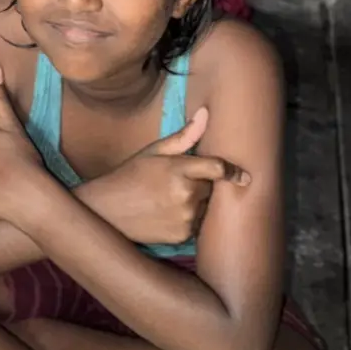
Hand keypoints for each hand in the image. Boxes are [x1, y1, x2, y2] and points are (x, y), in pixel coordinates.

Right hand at [78, 108, 249, 245]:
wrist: (106, 211)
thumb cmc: (129, 176)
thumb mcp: (153, 152)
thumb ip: (184, 136)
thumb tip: (206, 113)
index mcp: (179, 169)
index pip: (218, 168)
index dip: (233, 172)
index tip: (245, 177)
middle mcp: (186, 195)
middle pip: (210, 188)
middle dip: (200, 184)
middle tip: (175, 183)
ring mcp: (185, 217)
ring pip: (205, 208)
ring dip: (195, 203)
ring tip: (168, 201)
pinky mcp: (182, 236)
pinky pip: (196, 225)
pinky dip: (188, 220)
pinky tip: (166, 215)